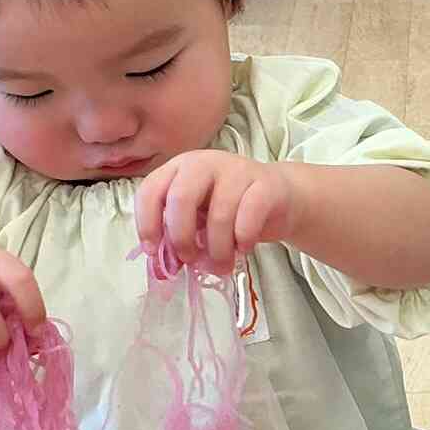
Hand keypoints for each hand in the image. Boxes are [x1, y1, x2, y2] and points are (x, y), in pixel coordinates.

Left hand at [136, 151, 293, 274]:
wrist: (282, 198)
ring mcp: (237, 170)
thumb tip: (163, 266)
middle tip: (189, 259)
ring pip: (219, 214)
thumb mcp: (199, 218)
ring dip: (218, 249)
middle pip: (181, 198)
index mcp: (180, 168)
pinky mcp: (265, 185)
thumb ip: (179, 235)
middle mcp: (205, 163)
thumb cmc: (233, 209)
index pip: (150, 190)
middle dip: (181, 237)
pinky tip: (244, 248)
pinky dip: (243, 240)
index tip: (155, 252)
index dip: (147, 224)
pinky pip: (249, 218)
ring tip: (222, 263)